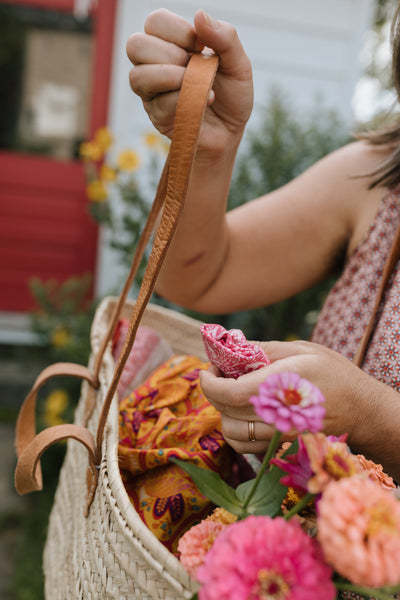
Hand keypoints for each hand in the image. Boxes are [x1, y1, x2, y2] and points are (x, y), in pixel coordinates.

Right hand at [126, 9, 252, 154]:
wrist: (232, 132)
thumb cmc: (231, 96)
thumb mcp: (238, 64)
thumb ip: (225, 37)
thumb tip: (199, 14)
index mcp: (171, 44)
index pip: (154, 22)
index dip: (178, 31)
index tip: (201, 47)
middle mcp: (155, 66)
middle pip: (136, 45)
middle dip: (170, 54)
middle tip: (193, 68)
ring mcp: (152, 93)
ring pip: (137, 77)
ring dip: (170, 78)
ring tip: (195, 85)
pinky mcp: (157, 117)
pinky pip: (159, 104)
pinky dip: (183, 101)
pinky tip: (202, 103)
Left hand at [199, 340, 373, 454]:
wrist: (363, 410)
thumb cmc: (335, 374)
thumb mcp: (302, 350)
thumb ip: (263, 350)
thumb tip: (231, 345)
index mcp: (282, 386)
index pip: (229, 394)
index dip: (209, 382)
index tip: (207, 368)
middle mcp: (278, 415)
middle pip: (226, 412)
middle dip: (214, 390)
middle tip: (220, 373)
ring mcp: (280, 436)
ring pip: (232, 433)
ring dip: (224, 412)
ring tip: (233, 392)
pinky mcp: (283, 448)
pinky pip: (246, 446)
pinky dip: (237, 430)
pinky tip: (246, 412)